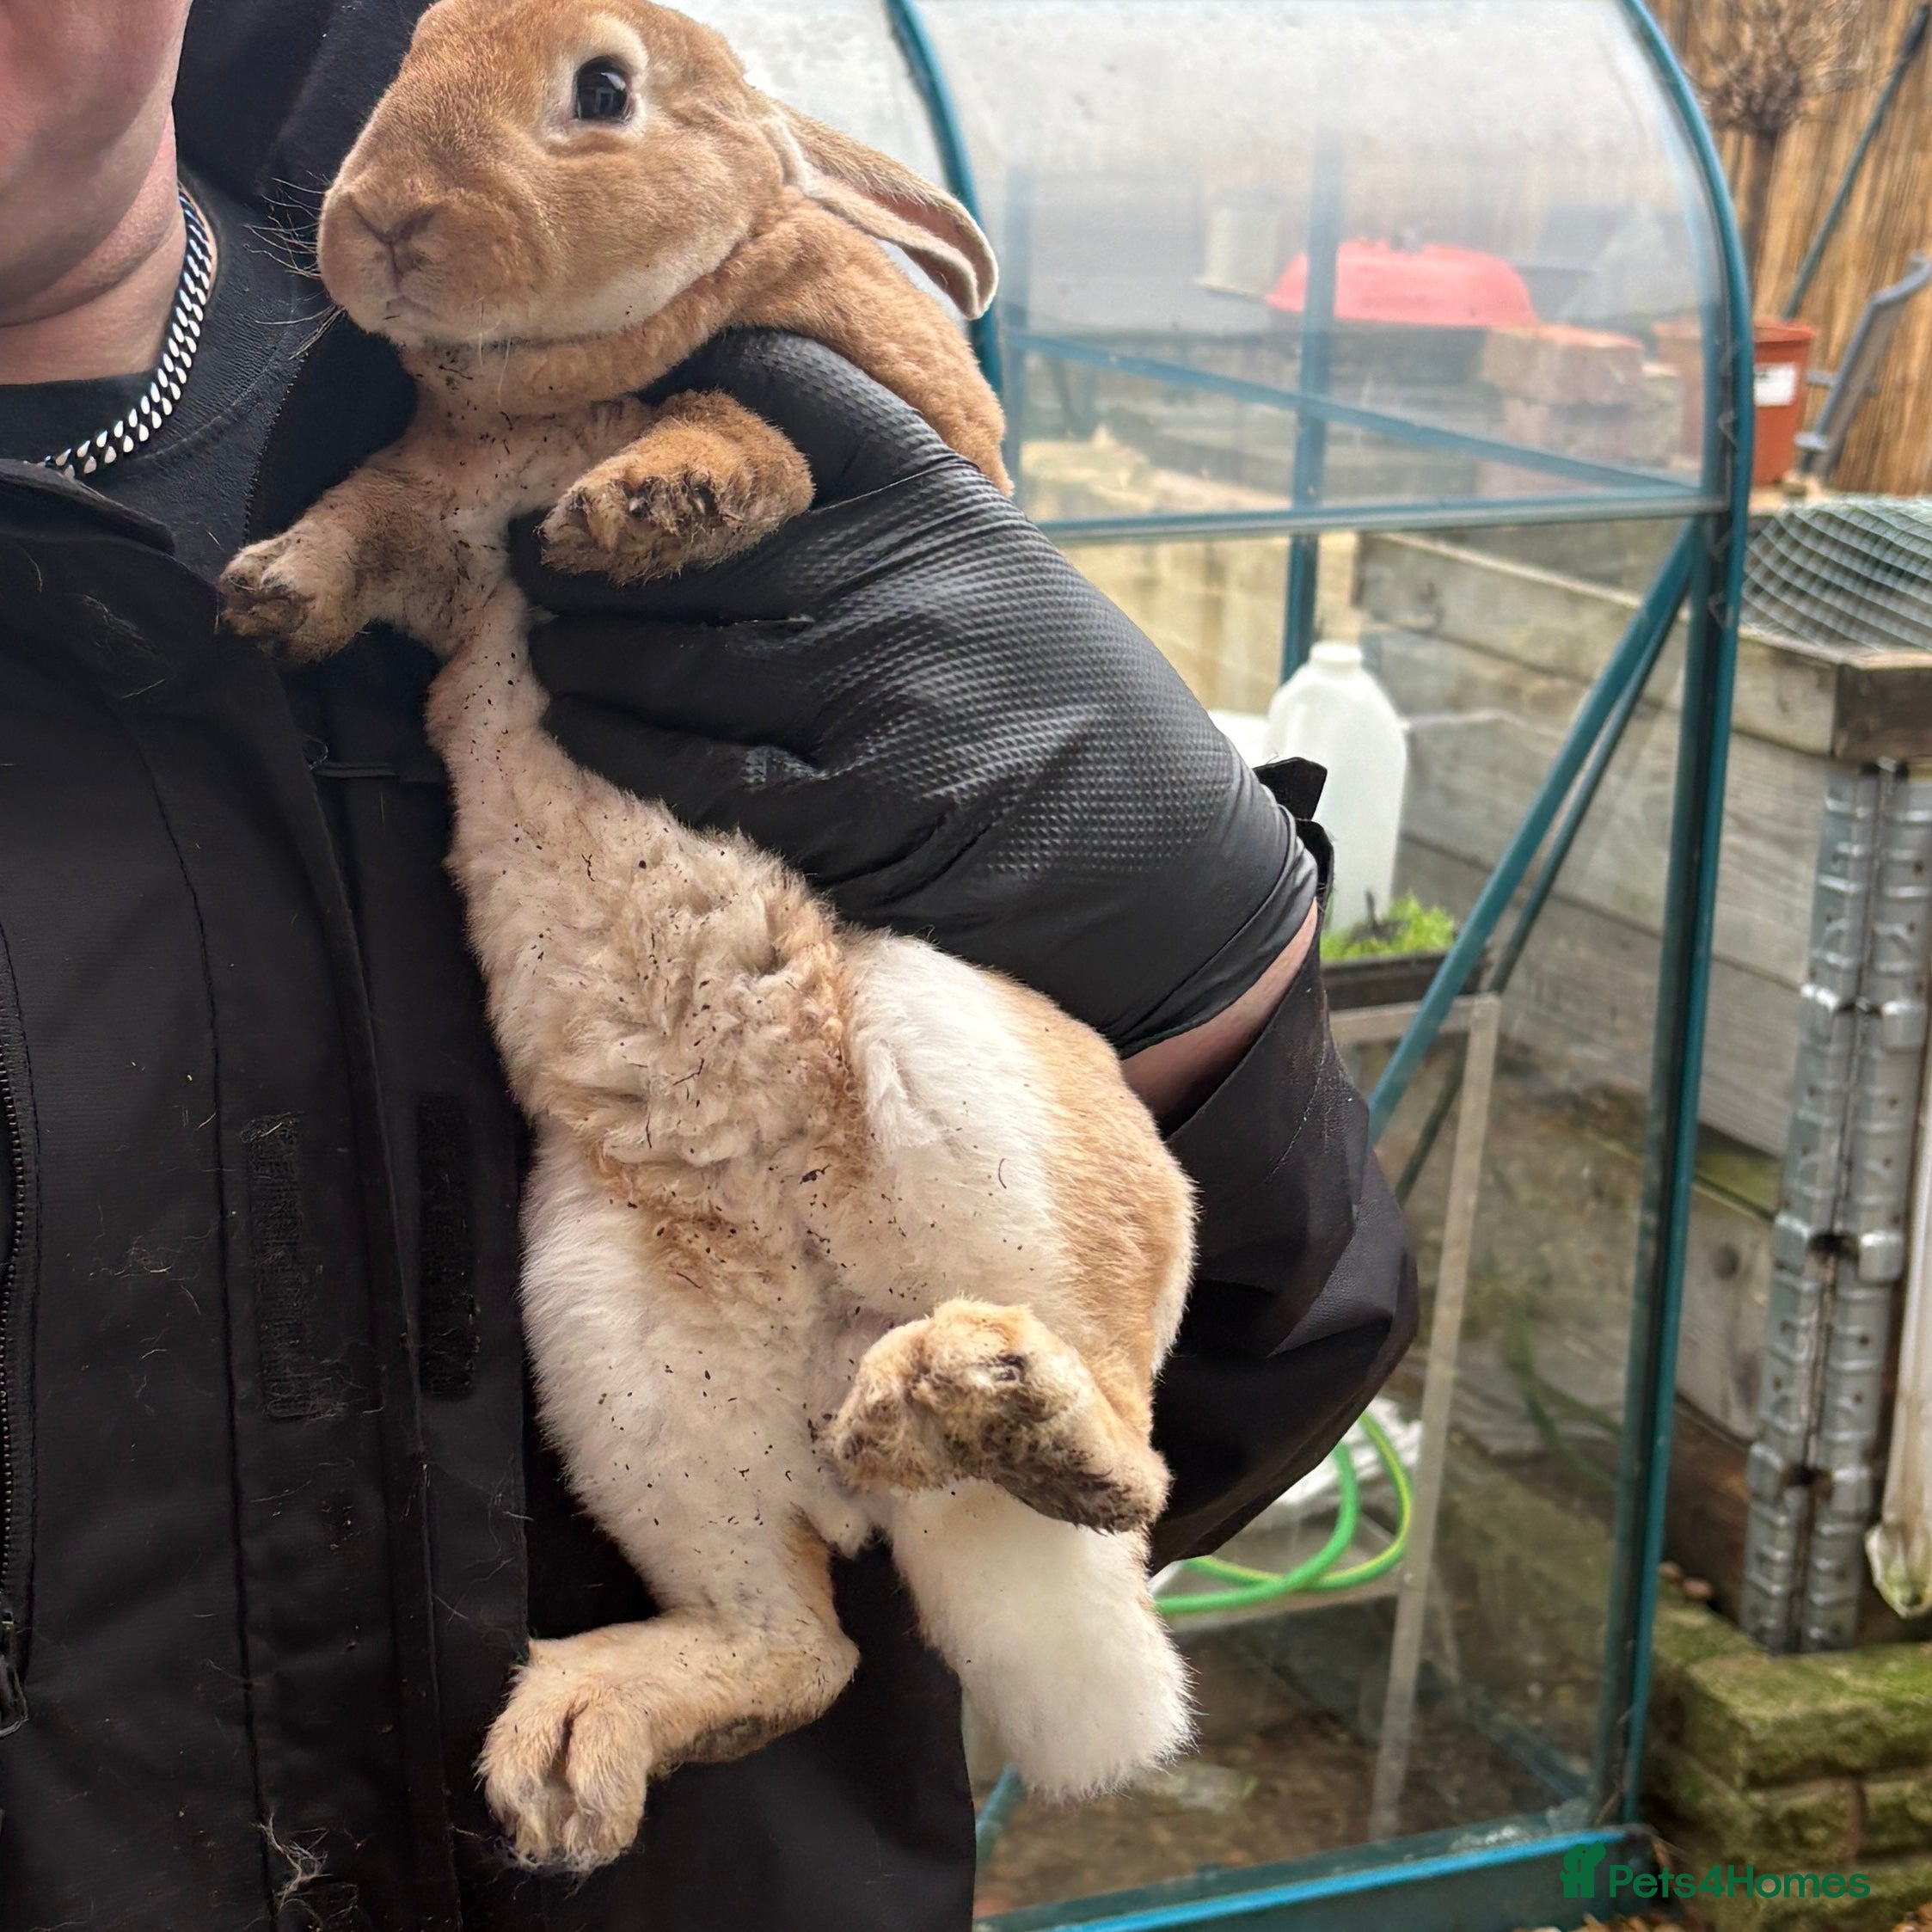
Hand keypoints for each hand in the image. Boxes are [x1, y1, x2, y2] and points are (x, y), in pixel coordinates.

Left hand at [513, 330, 1316, 1057]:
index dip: (697, 389)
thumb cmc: (1087, 734)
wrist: (1185, 885)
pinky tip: (575, 728)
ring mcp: (888, 699)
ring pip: (682, 663)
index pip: (802, 403)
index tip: (613, 404)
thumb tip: (746, 518)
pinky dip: (624, 747)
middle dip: (590, 552)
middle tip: (523, 552)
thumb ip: (900, 547)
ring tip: (541, 641)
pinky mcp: (867, 815)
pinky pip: (706, 773)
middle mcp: (915, 585)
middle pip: (703, 545)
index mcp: (953, 514)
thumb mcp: (1013, 594)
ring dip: (585, 652)